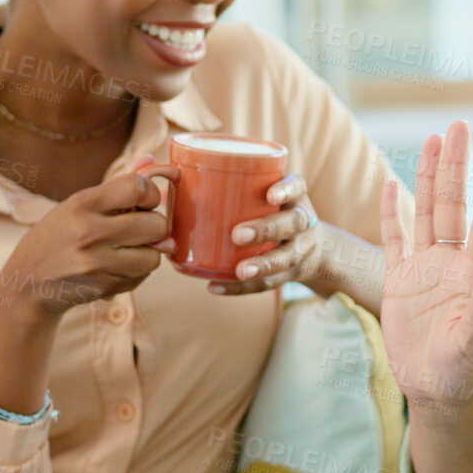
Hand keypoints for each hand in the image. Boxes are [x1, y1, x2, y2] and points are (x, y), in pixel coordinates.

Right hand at [0, 153, 178, 318]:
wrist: (27, 282)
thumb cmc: (57, 238)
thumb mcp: (77, 205)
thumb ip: (116, 186)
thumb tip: (151, 159)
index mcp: (83, 203)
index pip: (138, 187)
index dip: (151, 194)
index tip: (144, 202)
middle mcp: (90, 231)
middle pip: (156, 224)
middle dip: (153, 227)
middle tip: (138, 229)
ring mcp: (97, 262)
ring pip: (154, 255)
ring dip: (146, 253)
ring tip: (125, 251)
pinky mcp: (103, 286)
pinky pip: (142, 276)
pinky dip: (135, 272)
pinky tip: (115, 268)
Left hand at [213, 173, 320, 295]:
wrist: (311, 249)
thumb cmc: (266, 212)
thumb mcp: (260, 195)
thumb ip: (219, 186)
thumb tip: (161, 184)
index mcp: (292, 196)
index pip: (297, 186)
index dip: (286, 190)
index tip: (270, 194)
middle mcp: (301, 221)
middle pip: (292, 223)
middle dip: (266, 228)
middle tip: (238, 234)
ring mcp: (299, 249)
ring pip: (286, 258)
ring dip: (262, 265)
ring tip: (239, 271)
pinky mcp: (290, 274)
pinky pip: (268, 284)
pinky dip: (241, 288)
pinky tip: (215, 287)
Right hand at [377, 121, 472, 412]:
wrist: (433, 389)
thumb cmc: (459, 373)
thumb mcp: (472, 348)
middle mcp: (452, 263)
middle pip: (454, 204)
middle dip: (457, 165)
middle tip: (459, 125)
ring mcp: (425, 268)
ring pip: (427, 212)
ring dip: (431, 176)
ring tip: (435, 139)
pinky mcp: (399, 280)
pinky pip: (394, 238)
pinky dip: (391, 212)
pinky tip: (389, 182)